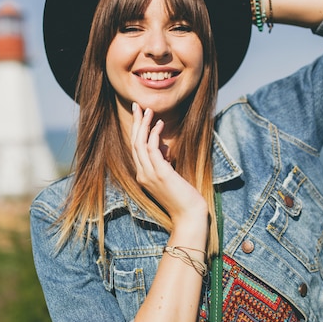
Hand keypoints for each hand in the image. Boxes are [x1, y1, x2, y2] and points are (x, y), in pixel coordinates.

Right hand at [130, 103, 207, 223]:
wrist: (188, 215)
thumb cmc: (183, 197)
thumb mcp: (170, 175)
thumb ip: (164, 161)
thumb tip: (164, 146)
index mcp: (143, 176)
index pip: (135, 149)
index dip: (137, 130)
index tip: (141, 115)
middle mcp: (142, 174)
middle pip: (134, 143)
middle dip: (136, 123)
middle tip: (137, 106)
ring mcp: (149, 174)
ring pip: (140, 143)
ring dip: (144, 125)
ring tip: (149, 111)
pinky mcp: (160, 173)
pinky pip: (152, 149)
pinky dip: (154, 134)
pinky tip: (160, 124)